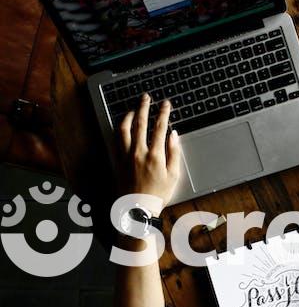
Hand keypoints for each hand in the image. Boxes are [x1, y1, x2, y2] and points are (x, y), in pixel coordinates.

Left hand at [117, 94, 180, 214]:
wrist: (136, 209)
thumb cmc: (157, 195)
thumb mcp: (173, 175)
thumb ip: (174, 153)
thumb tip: (174, 135)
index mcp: (155, 155)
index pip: (159, 127)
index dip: (163, 113)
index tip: (166, 104)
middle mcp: (138, 152)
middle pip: (140, 123)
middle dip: (144, 107)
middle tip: (146, 97)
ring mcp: (125, 155)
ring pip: (125, 129)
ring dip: (129, 115)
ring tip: (134, 109)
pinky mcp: (117, 160)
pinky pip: (116, 139)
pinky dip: (120, 129)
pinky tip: (123, 125)